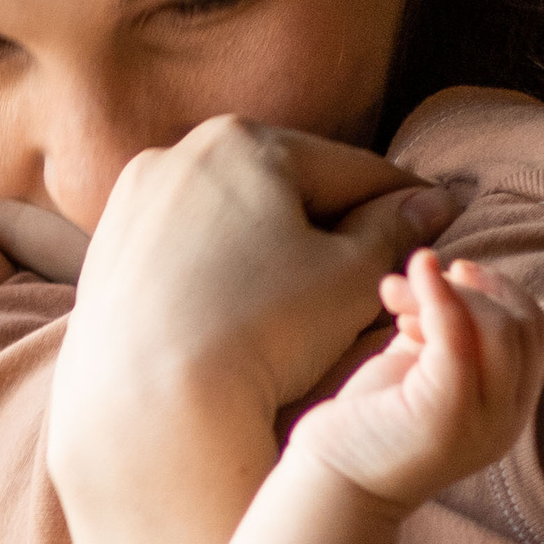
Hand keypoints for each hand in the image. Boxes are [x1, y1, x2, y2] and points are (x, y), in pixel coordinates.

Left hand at [52, 116, 454, 452]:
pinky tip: (243, 311)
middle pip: (286, 186)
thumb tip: (431, 200)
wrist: (146, 402)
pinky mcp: (104, 252)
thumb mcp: (352, 278)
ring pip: (232, 218)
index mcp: (243, 140)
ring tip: (312, 294)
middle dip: (333, 220)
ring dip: (275, 244)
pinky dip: (221, 271)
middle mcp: (176, 153)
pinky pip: (185, 251)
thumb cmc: (260, 331)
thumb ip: (396, 230)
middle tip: (378, 262)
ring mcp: (131, 202)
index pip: (352, 169)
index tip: (440, 217)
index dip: (405, 199)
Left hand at [289, 252, 543, 508]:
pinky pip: (457, 337)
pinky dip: (435, 295)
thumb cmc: (369, 424)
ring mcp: (482, 421)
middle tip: (414, 280)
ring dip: (446, 293)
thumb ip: (444, 332)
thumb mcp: (419, 370)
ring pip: (498, 328)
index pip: (533, 331)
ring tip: (393, 294)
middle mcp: (506, 420)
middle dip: (470, 287)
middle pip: (521, 324)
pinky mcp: (446, 413)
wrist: (332, 484)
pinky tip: (405, 278)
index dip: (500, 290)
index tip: (454, 272)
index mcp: (507, 408)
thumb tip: (441, 270)